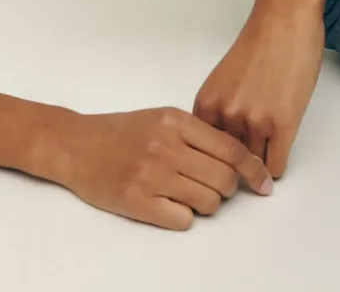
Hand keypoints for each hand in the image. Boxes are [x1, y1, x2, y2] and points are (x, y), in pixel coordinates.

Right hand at [58, 106, 273, 230]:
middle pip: (224, 179)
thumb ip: (194, 133)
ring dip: (205, 204)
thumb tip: (236, 159)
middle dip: (225, 189)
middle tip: (211, 186)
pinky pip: (184, 221)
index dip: (253, 169)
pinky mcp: (138, 201)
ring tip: (186, 194)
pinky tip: (168, 205)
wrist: (75, 144)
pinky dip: (183, 217)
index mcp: (174, 120)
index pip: (230, 148)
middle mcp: (166, 145)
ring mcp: (152, 174)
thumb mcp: (159, 118)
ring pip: (208, 202)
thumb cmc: (119, 132)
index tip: (264, 183)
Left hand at [192, 6, 324, 177]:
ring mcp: (254, 122)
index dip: (213, 158)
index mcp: (207, 103)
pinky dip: (275, 167)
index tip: (222, 162)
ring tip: (264, 158)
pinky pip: (276, 166)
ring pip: (253, 168)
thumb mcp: (224, 80)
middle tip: (245, 166)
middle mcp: (226, 115)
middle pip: (227, 163)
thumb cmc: (257, 44)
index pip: (202, 151)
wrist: (283, 21)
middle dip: (236, 166)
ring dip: (258, 167)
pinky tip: (278, 152)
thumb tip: (224, 140)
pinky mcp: (283, 126)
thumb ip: (221, 109)